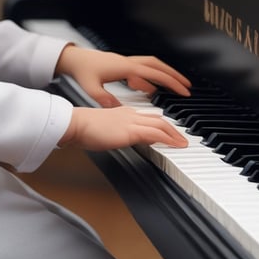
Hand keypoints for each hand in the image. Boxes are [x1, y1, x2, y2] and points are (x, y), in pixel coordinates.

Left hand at [54, 45, 190, 107]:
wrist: (75, 59)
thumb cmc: (83, 71)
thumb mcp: (91, 88)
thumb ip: (104, 99)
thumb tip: (116, 109)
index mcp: (126, 68)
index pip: (155, 74)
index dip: (171, 83)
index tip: (184, 92)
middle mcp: (129, 63)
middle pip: (158, 66)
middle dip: (174, 75)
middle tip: (187, 87)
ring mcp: (126, 62)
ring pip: (152, 65)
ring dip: (164, 74)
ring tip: (173, 87)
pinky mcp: (122, 65)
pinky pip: (142, 69)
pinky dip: (150, 78)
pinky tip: (149, 89)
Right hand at [58, 106, 187, 149]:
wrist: (76, 123)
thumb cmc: (83, 128)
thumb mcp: (103, 128)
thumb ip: (115, 132)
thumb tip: (122, 139)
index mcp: (123, 113)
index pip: (148, 117)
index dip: (161, 124)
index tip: (168, 132)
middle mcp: (130, 114)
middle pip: (158, 119)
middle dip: (172, 129)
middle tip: (181, 138)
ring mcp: (131, 122)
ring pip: (160, 124)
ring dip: (174, 134)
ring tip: (182, 144)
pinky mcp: (130, 131)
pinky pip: (155, 133)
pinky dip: (167, 138)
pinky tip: (174, 145)